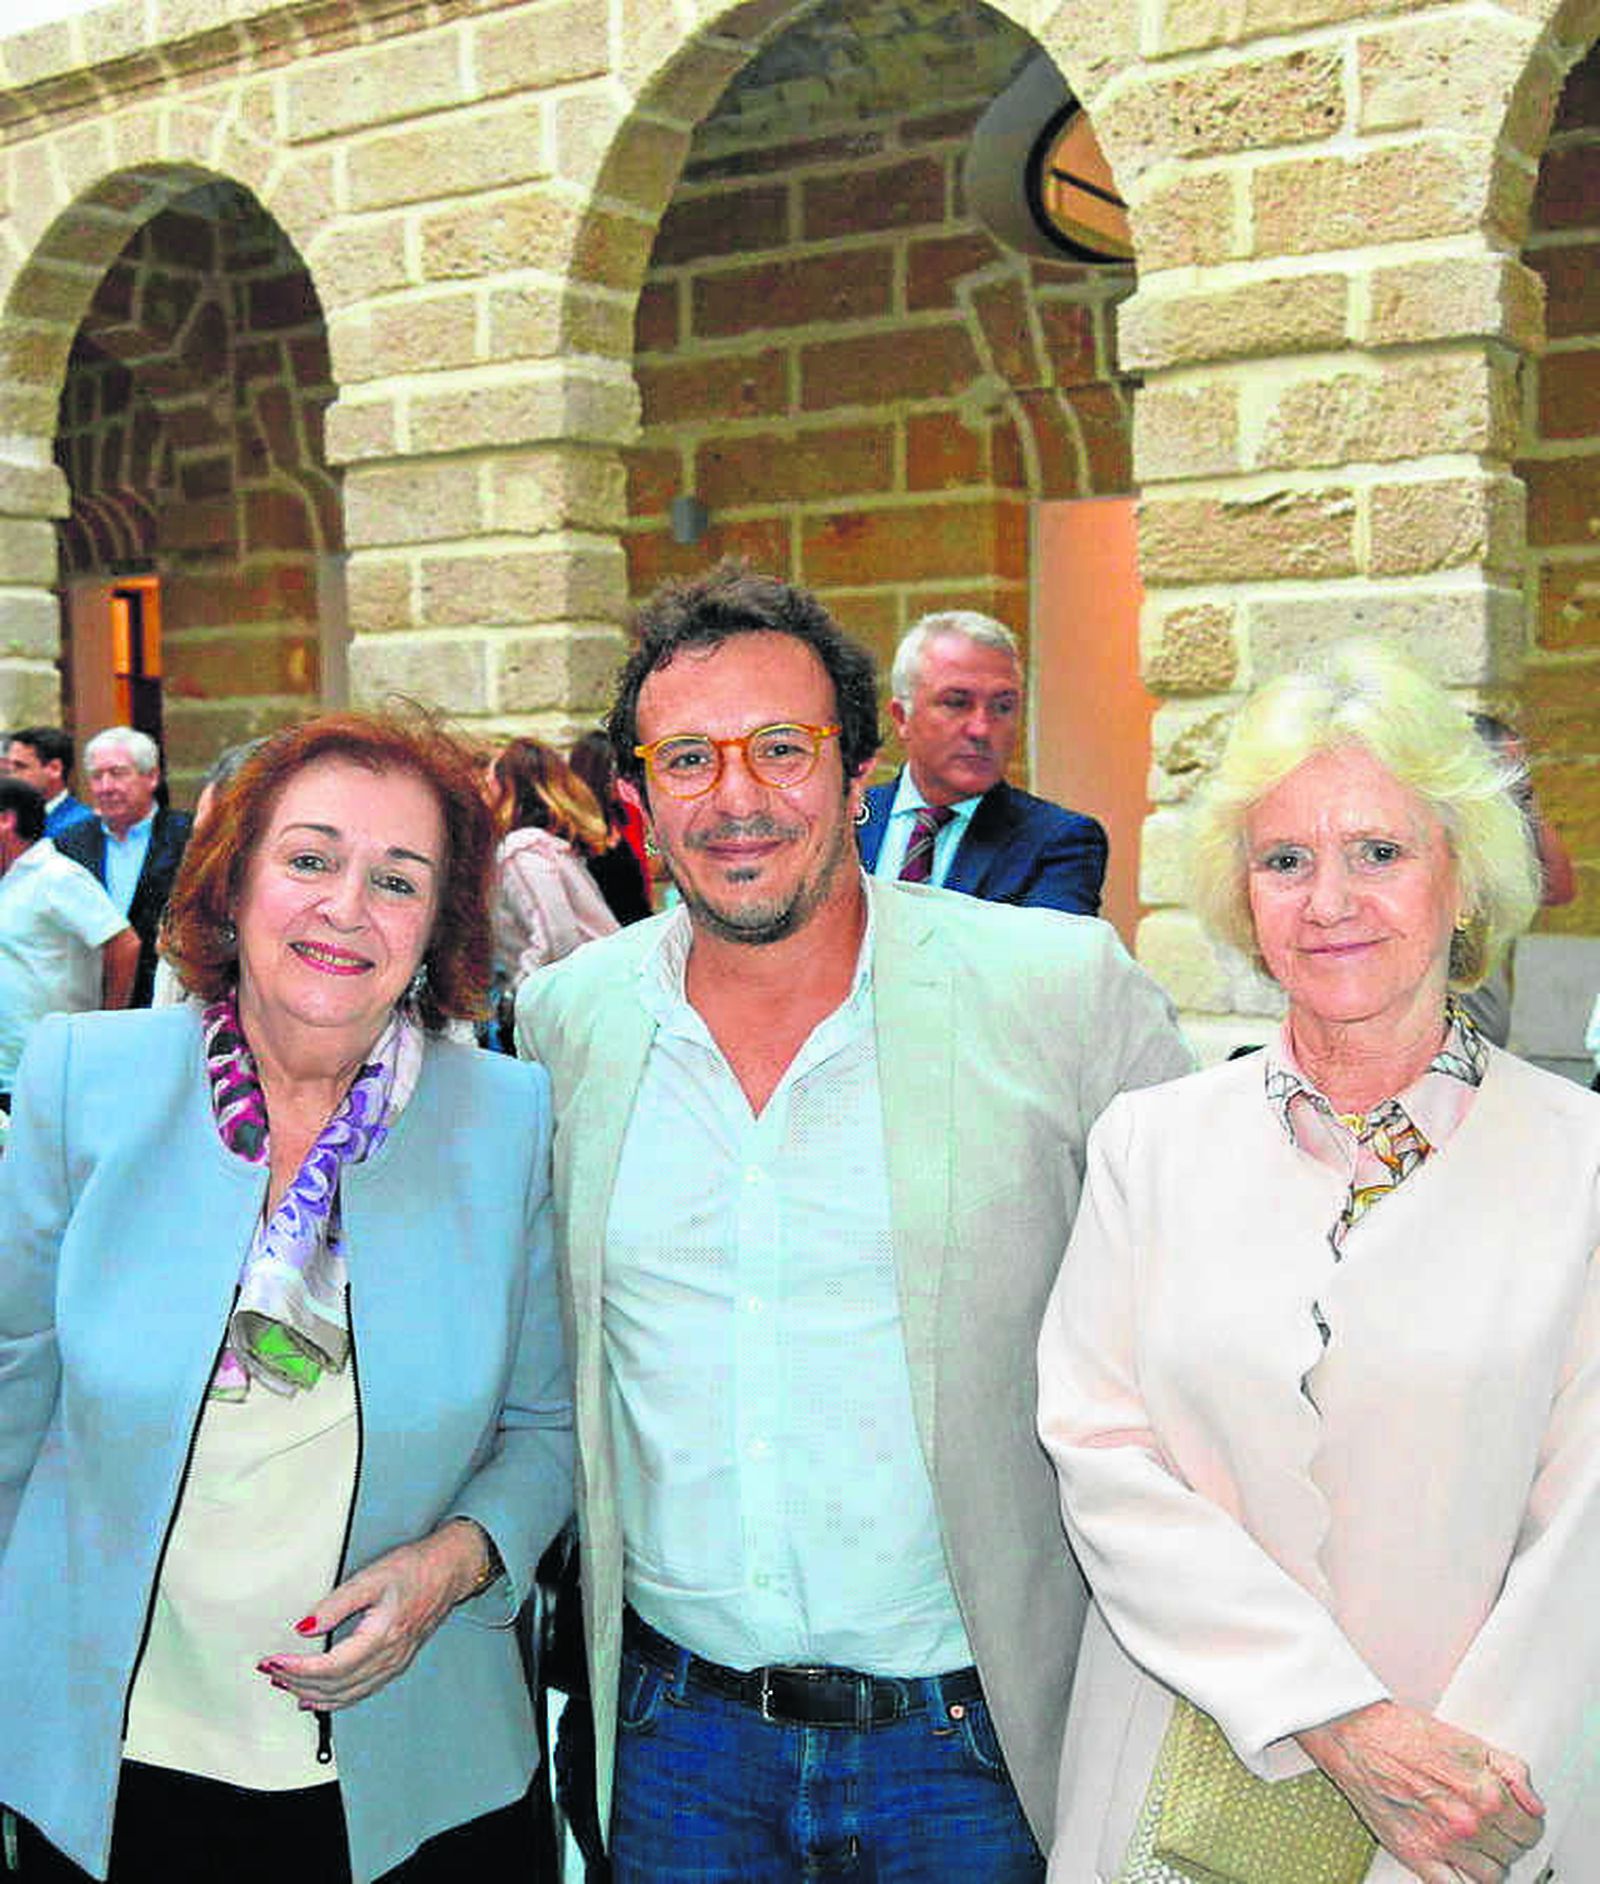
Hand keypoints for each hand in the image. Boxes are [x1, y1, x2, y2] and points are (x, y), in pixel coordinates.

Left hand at [257, 1518, 492, 1712]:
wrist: (450, 1570)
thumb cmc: (416, 1569)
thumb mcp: (372, 1577)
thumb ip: (336, 1604)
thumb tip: (305, 1628)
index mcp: (382, 1636)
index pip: (330, 1667)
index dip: (298, 1669)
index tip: (274, 1661)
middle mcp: (389, 1657)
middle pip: (335, 1687)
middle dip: (298, 1682)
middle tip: (271, 1671)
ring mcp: (394, 1664)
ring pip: (346, 1696)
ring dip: (312, 1694)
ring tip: (285, 1684)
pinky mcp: (396, 1664)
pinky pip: (359, 1693)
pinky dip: (333, 1700)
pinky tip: (316, 1698)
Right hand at [1298, 1700, 1543, 1883]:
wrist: (1357, 1737)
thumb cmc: (1405, 1735)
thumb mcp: (1469, 1742)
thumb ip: (1512, 1772)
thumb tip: (1535, 1805)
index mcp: (1485, 1792)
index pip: (1531, 1829)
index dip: (1525, 1822)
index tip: (1515, 1818)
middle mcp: (1469, 1822)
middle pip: (1514, 1853)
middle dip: (1506, 1839)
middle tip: (1489, 1825)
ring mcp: (1444, 1844)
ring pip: (1493, 1877)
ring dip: (1489, 1862)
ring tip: (1473, 1842)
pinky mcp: (1418, 1857)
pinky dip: (1464, 1882)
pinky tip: (1458, 1866)